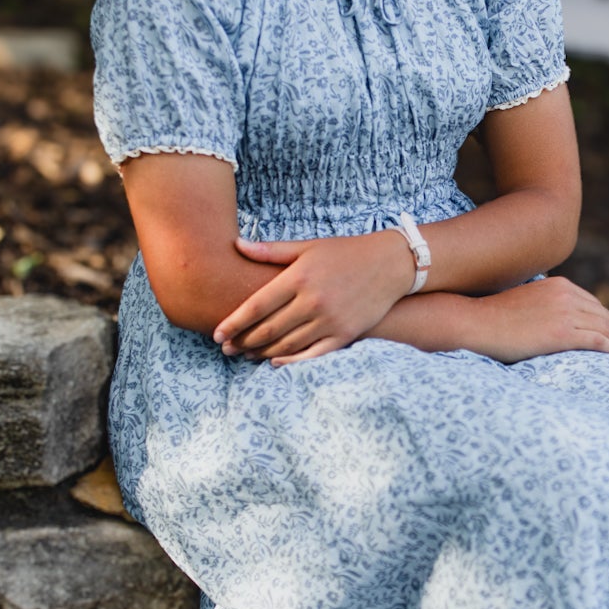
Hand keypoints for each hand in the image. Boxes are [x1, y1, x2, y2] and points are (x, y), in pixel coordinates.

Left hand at [215, 230, 415, 363]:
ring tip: (245, 356)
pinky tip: (275, 362)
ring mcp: (330, 320)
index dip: (233, 322)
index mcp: (299, 277)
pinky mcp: (345, 335)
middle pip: (267, 329)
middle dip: (243, 341)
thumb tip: (236, 245)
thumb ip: (271, 252)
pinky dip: (291, 361)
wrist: (391, 264)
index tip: (216, 333)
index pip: (256, 305)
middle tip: (225, 349)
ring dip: (261, 353)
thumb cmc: (345, 252)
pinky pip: (312, 355)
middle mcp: (312, 301)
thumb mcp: (308, 246)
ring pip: (286, 344)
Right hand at [464, 276, 608, 362]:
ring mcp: (564, 313)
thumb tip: (550, 321)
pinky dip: (608, 349)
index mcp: (559, 285)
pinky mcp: (561, 333)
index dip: (601, 321)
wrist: (475, 323)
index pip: (592, 303)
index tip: (603, 335)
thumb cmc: (494, 318)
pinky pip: (596, 341)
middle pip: (603, 315)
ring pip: (604, 328)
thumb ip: (544, 304)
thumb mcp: (525, 300)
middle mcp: (566, 295)